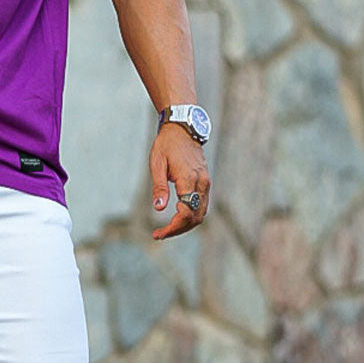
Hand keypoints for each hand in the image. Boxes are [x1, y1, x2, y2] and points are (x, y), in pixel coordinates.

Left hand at [149, 124, 209, 239]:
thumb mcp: (157, 164)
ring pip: (201, 213)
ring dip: (185, 224)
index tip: (158, 233)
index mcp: (189, 179)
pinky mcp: (205, 182)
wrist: (183, 128)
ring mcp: (206, 183)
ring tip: (167, 229)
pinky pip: (201, 205)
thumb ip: (159, 187)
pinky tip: (177, 217)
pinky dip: (191, 215)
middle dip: (178, 229)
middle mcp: (202, 183)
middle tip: (159, 234)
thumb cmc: (166, 144)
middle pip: (195, 217)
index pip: (186, 213)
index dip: (173, 227)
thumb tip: (158, 208)